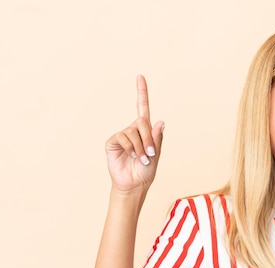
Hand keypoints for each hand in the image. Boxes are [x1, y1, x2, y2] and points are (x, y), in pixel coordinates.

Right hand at [105, 75, 164, 191]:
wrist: (134, 184)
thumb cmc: (146, 171)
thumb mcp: (156, 154)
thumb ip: (157, 138)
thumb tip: (161, 121)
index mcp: (145, 131)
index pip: (143, 108)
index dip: (142, 92)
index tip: (140, 77)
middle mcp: (133, 130)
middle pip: (142, 122)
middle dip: (149, 138)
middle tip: (151, 154)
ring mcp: (122, 135)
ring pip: (133, 131)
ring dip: (141, 146)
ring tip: (142, 159)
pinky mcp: (113, 141)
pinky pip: (123, 137)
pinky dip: (131, 147)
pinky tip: (132, 156)